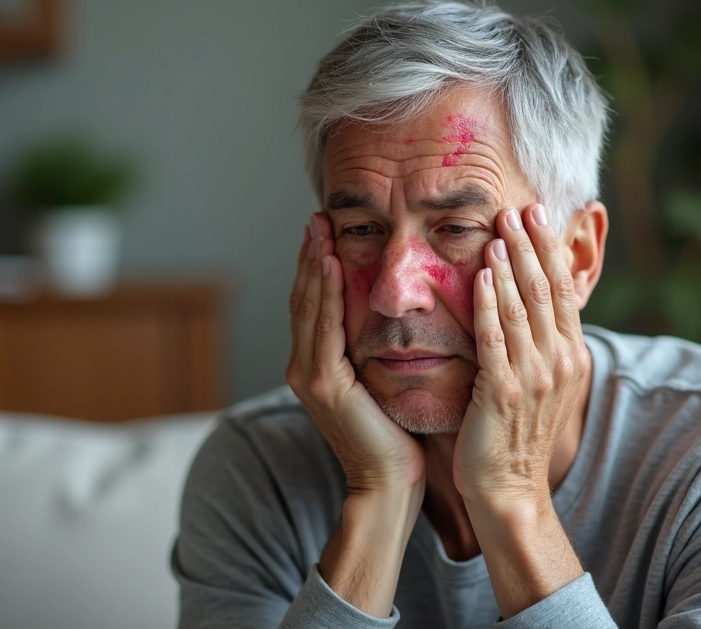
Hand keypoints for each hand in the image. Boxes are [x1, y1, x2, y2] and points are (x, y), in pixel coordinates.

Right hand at [286, 213, 425, 493]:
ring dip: (313, 264)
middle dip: (308, 255)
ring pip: (309, 307)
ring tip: (319, 229)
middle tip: (317, 217)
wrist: (390, 483)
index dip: (315, 267)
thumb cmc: (396, 437)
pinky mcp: (323, 384)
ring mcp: (309, 375)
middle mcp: (304, 367)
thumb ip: (374, 351)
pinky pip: (324, 327)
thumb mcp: (381, 382)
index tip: (325, 231)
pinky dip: (325, 292)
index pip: (314, 305)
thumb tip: (393, 317)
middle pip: (304, 298)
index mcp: (317, 367)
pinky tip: (331, 263)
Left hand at [453, 204, 590, 506]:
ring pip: (522, 308)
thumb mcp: (543, 383)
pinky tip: (481, 275)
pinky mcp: (504, 391)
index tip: (537, 215)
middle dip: (531, 245)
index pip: (563, 291)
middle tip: (517, 208)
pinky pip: (495, 338)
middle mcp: (560, 362)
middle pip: (546, 291)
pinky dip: (489, 303)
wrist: (509, 487)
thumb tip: (532, 301)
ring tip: (497, 230)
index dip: (550, 249)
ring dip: (509, 264)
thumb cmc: (516, 434)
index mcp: (572, 356)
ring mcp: (534, 377)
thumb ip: (541, 342)